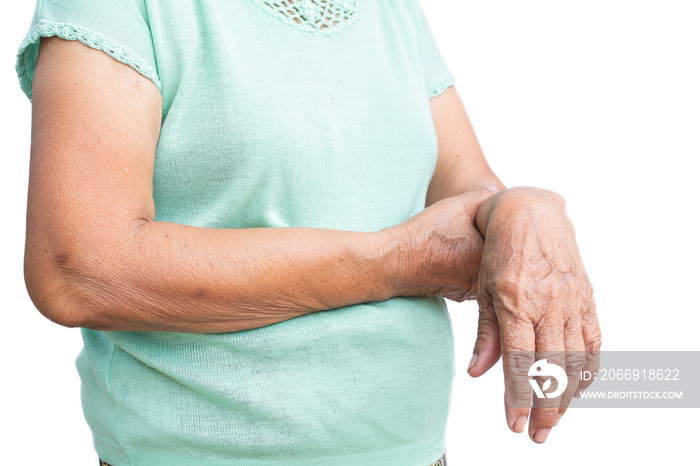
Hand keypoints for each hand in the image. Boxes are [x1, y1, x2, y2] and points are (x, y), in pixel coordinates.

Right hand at [391, 184, 498, 300]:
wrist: (394, 262)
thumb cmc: (427, 234)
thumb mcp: (458, 205)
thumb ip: (483, 195)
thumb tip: (496, 192)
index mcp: (492, 259)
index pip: (509, 240)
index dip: (504, 224)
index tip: (493, 216)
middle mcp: (485, 280)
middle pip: (498, 256)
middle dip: (491, 240)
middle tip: (480, 225)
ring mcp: (470, 291)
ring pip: (483, 267)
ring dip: (477, 254)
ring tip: (464, 239)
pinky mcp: (456, 294)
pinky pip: (469, 276)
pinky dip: (463, 265)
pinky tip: (452, 253)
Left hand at [469, 187, 601, 442]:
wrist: (529, 210)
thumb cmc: (498, 251)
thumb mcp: (483, 289)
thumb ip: (485, 334)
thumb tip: (478, 374)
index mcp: (517, 302)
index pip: (521, 363)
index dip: (519, 398)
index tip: (515, 424)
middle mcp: (548, 304)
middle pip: (552, 368)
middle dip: (546, 408)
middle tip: (538, 435)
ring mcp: (570, 299)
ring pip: (575, 358)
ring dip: (568, 395)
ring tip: (556, 419)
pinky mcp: (585, 295)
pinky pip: (592, 338)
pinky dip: (589, 366)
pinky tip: (580, 386)